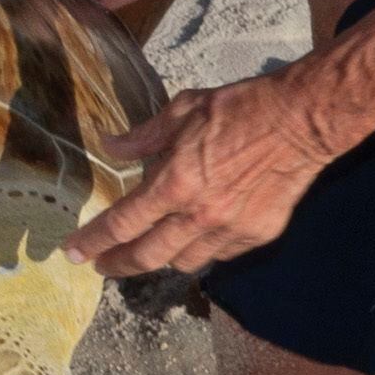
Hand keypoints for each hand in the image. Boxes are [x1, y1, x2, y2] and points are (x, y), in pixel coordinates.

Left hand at [66, 76, 335, 275]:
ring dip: (161, 257)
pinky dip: (202, 249)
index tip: (74, 254)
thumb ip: (144, 137)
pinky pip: (219, 255)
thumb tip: (111, 147)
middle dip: (118, 265)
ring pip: (184, 262)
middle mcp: (199, 216)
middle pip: (147, 257)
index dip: (93, 242)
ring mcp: (230, 230)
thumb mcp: (182, 111)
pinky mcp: (258, 235)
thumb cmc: (239, 108)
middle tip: (102, 266)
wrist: (300, 120)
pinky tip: (197, 235)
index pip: (122, 224)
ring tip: (151, 248)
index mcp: (175, 183)